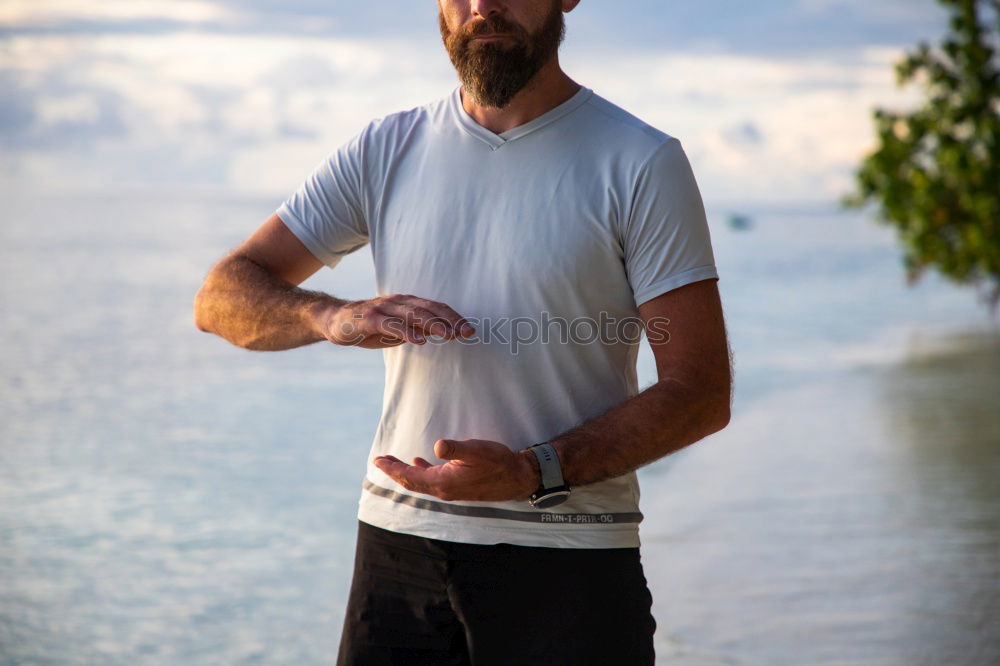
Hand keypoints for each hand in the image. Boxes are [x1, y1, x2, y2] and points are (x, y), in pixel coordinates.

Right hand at [322, 294, 475, 348]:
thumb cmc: (370, 325)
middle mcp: (397, 302)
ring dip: (433, 324)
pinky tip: (420, 340)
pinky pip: (391, 325)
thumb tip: (444, 333)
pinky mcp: (369, 319)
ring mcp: (383, 308)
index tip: (470, 330)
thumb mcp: (398, 328)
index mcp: (407, 303)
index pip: (435, 308)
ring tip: (448, 335)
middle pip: (429, 309)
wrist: (334, 320)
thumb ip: (418, 328)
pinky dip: (407, 331)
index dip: (454, 317)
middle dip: (449, 320)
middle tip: (466, 332)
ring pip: (412, 314)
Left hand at [373, 439, 539, 501]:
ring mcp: (451, 491)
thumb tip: (437, 446)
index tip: (378, 460)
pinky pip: (432, 482)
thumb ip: (456, 449)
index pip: (409, 477)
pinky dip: (422, 473)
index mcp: (443, 482)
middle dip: (395, 471)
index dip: (392, 468)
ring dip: (407, 473)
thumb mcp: (476, 450)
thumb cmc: (497, 462)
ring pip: (421, 483)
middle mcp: (444, 490)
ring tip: (395, 463)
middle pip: (411, 482)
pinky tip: (422, 464)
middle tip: (381, 460)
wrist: (517, 478)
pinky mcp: (459, 488)